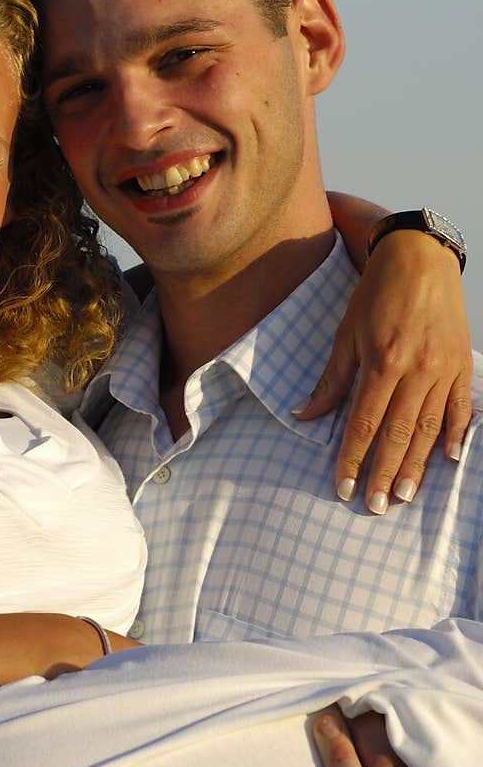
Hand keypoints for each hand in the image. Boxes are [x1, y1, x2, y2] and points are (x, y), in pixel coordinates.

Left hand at [295, 231, 473, 513]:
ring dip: (417, 466)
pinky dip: (457, 435)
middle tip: (376, 507)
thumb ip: (331, 380)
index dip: (352, 459)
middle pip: (399, 435)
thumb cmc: (376, 294)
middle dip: (385, 475)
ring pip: (430, 429)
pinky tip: (449, 460)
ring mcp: (444, 370)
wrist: (420, 258)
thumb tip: (304, 416)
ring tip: (405, 496)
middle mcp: (417, 371)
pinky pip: (461, 408)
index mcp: (383, 363)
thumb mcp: (346, 333)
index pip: (365, 425)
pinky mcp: (462, 365)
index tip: (343, 488)